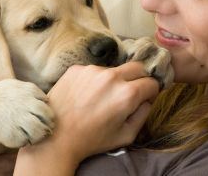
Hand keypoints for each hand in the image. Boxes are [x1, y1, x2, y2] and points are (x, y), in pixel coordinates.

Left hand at [14, 62, 158, 174]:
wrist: (55, 138)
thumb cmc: (92, 140)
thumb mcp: (126, 135)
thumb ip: (143, 114)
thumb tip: (147, 100)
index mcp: (128, 94)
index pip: (152, 82)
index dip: (151, 92)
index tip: (145, 98)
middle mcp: (112, 76)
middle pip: (138, 67)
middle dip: (139, 78)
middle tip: (129, 92)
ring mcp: (92, 70)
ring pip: (114, 69)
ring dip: (114, 80)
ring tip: (100, 97)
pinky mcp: (76, 68)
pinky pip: (94, 71)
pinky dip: (94, 80)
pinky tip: (85, 95)